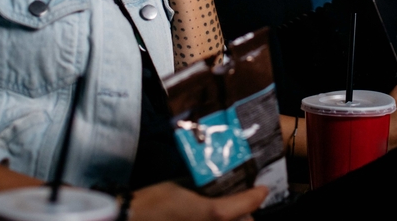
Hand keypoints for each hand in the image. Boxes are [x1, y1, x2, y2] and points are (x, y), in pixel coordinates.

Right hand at [130, 181, 267, 220]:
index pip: (247, 205)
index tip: (262, 189)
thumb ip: (204, 183)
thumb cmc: (157, 200)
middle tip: (245, 199)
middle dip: (247, 213)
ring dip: (234, 219)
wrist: (134, 219)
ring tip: (230, 208)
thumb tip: (216, 179)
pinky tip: (211, 214)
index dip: (257, 196)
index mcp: (215, 213)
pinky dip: (219, 220)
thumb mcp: (182, 185)